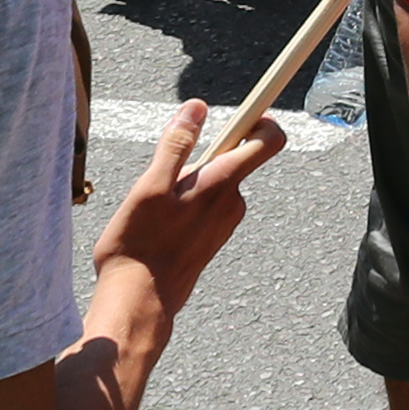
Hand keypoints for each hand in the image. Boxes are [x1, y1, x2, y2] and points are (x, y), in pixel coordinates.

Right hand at [89, 100, 285, 323]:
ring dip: (191, 182)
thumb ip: (176, 145)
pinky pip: (207, 206)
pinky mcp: (212, 239)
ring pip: (215, 184)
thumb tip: (198, 107)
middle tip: (167, 174)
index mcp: (223, 183)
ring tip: (156, 206)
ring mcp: (224, 223)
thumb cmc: (139, 246)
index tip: (243, 110)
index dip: (262, 118)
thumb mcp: (149, 187)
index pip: (269, 140)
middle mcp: (232, 202)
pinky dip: (187, 204)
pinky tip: (159, 224)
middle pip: (235, 158)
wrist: (139, 302)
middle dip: (205, 154)